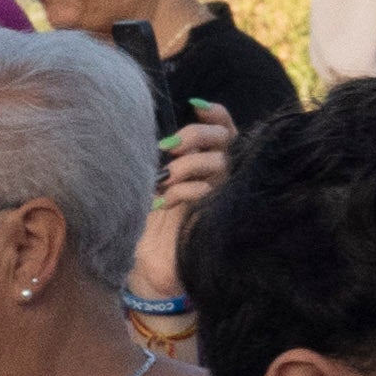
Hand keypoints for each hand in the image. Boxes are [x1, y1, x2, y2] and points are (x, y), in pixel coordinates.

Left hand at [135, 113, 230, 321]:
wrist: (152, 267)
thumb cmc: (150, 223)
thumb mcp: (155, 183)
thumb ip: (165, 157)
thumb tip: (160, 133)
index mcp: (209, 161)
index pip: (225, 126)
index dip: (215, 113)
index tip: (193, 107)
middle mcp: (223, 174)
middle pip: (225, 136)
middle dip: (196, 135)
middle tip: (169, 145)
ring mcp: (223, 193)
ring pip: (218, 161)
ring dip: (186, 166)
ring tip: (162, 179)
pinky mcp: (217, 213)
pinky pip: (206, 189)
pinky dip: (181, 191)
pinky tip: (161, 201)